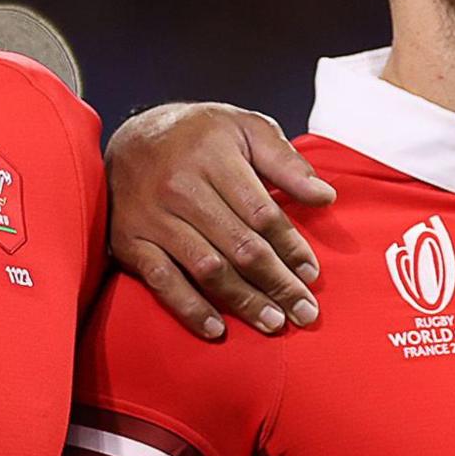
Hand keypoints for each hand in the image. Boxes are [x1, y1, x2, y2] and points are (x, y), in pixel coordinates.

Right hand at [105, 102, 335, 337]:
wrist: (129, 139)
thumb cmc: (198, 135)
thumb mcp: (244, 127)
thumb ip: (285, 160)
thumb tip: (325, 196)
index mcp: (213, 155)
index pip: (261, 213)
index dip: (291, 247)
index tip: (311, 274)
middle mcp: (181, 186)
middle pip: (240, 246)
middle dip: (278, 283)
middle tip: (305, 313)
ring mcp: (153, 216)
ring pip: (207, 268)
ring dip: (244, 301)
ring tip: (273, 323)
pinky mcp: (130, 240)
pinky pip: (163, 281)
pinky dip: (190, 308)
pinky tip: (216, 328)